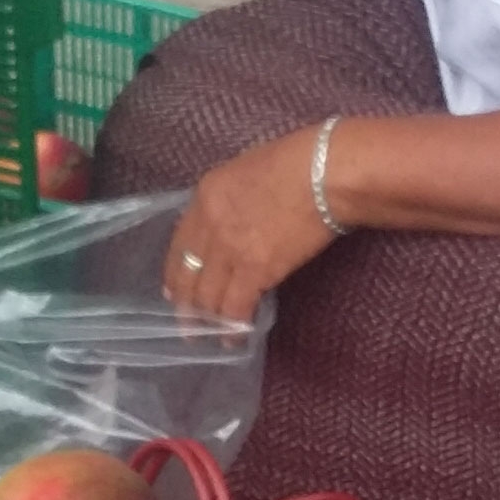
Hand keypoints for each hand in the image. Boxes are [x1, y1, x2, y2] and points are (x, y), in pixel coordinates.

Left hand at [162, 130, 338, 323]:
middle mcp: (209, 224)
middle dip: (186, 304)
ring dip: (208, 321)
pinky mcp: (255, 270)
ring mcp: (229, 249)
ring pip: (207, 296)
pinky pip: (235, 307)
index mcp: (206, 195)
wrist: (324, 173)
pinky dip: (233, 327)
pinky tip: (235, 338)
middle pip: (188, 274)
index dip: (176, 272)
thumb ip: (231, 198)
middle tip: (188, 324)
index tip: (174, 290)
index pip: (180, 242)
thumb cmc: (298, 161)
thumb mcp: (247, 169)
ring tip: (211, 336)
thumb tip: (234, 221)